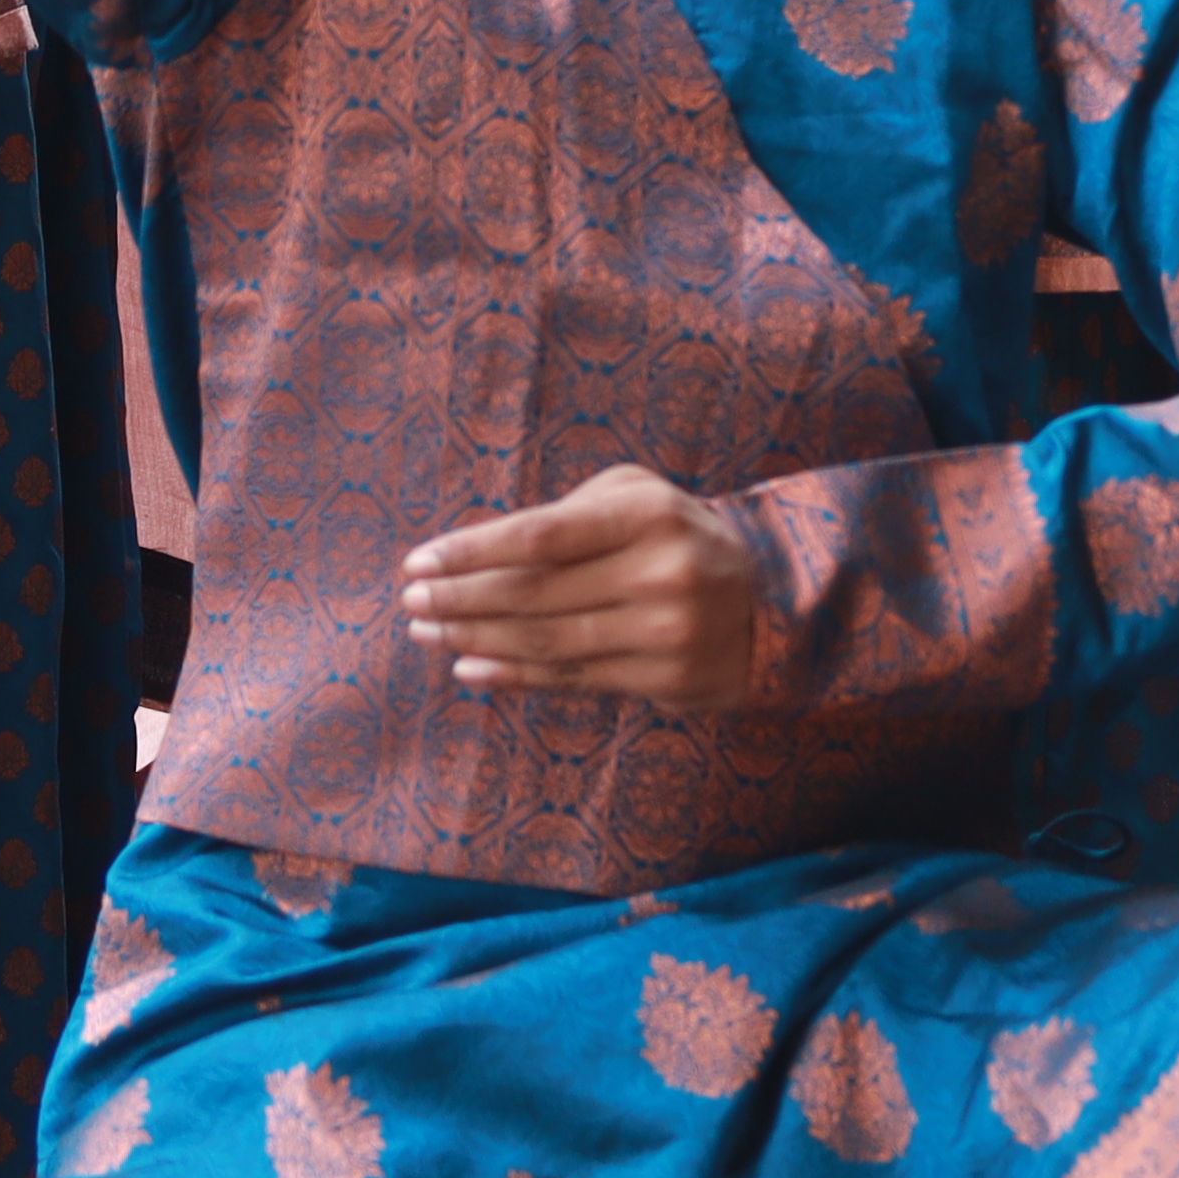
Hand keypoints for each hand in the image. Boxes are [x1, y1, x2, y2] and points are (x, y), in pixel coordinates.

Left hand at [397, 465, 758, 705]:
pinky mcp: (665, 679)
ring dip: (473, 638)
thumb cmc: (675, 536)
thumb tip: (472, 558)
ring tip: (426, 632)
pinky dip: (511, 674)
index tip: (418, 561)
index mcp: (647, 514)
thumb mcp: (635, 498)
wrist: (769, 598)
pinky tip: (469, 666)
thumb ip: (565, 517)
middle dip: (458, 598)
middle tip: (409, 600)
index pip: (538, 537)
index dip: (470, 552)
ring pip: (545, 641)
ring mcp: (665, 632)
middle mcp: (660, 572)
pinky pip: (570, 679)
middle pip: (532, 593)